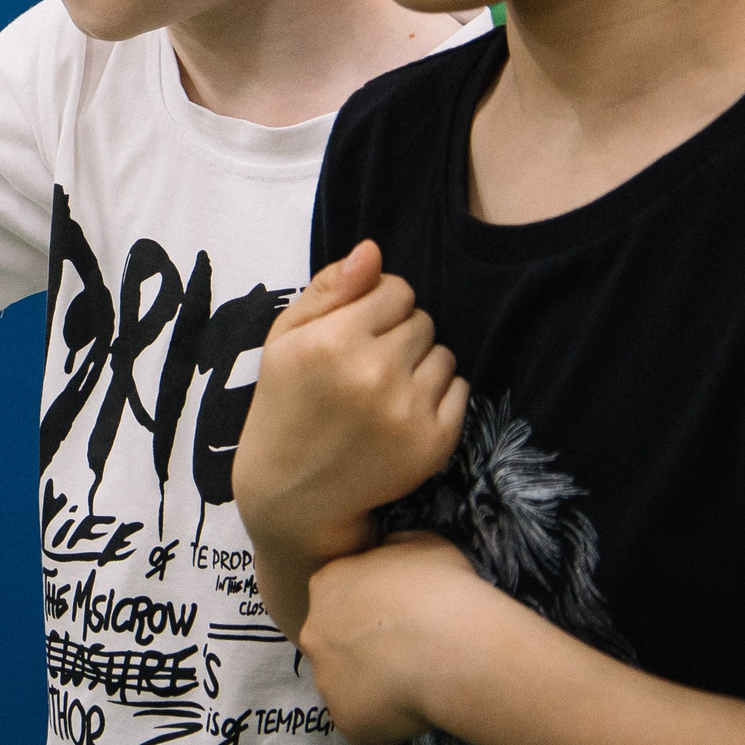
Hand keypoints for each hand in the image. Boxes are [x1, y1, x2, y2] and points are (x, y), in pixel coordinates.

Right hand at [233, 241, 467, 566]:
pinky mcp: (434, 442)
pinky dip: (437, 396)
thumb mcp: (285, 339)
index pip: (395, 288)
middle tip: (366, 367)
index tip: (356, 332)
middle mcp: (374, 372)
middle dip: (398, 334)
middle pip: (421, 319)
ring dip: (419, 365)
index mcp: (333, 340)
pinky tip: (401, 412)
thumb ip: (329, 288)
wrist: (295, 493)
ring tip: (383, 391)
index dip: (377, 306)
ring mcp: (408, 410)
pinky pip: (459, 389)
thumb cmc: (286, 404)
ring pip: (443, 353)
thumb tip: (373, 250)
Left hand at [302, 530, 499, 744]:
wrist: (451, 646)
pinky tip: (420, 709)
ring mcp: (325, 680)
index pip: (339, 598)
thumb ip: (392, 551)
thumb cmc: (441, 588)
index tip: (401, 617)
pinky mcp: (345, 720)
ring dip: (377, 688)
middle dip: (367, 651)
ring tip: (421, 682)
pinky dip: (390, 724)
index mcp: (327, 583)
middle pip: (335, 645)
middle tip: (411, 653)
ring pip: (348, 688)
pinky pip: (366, 726)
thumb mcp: (419, 544)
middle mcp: (314, 631)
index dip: (373, 611)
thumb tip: (390, 556)